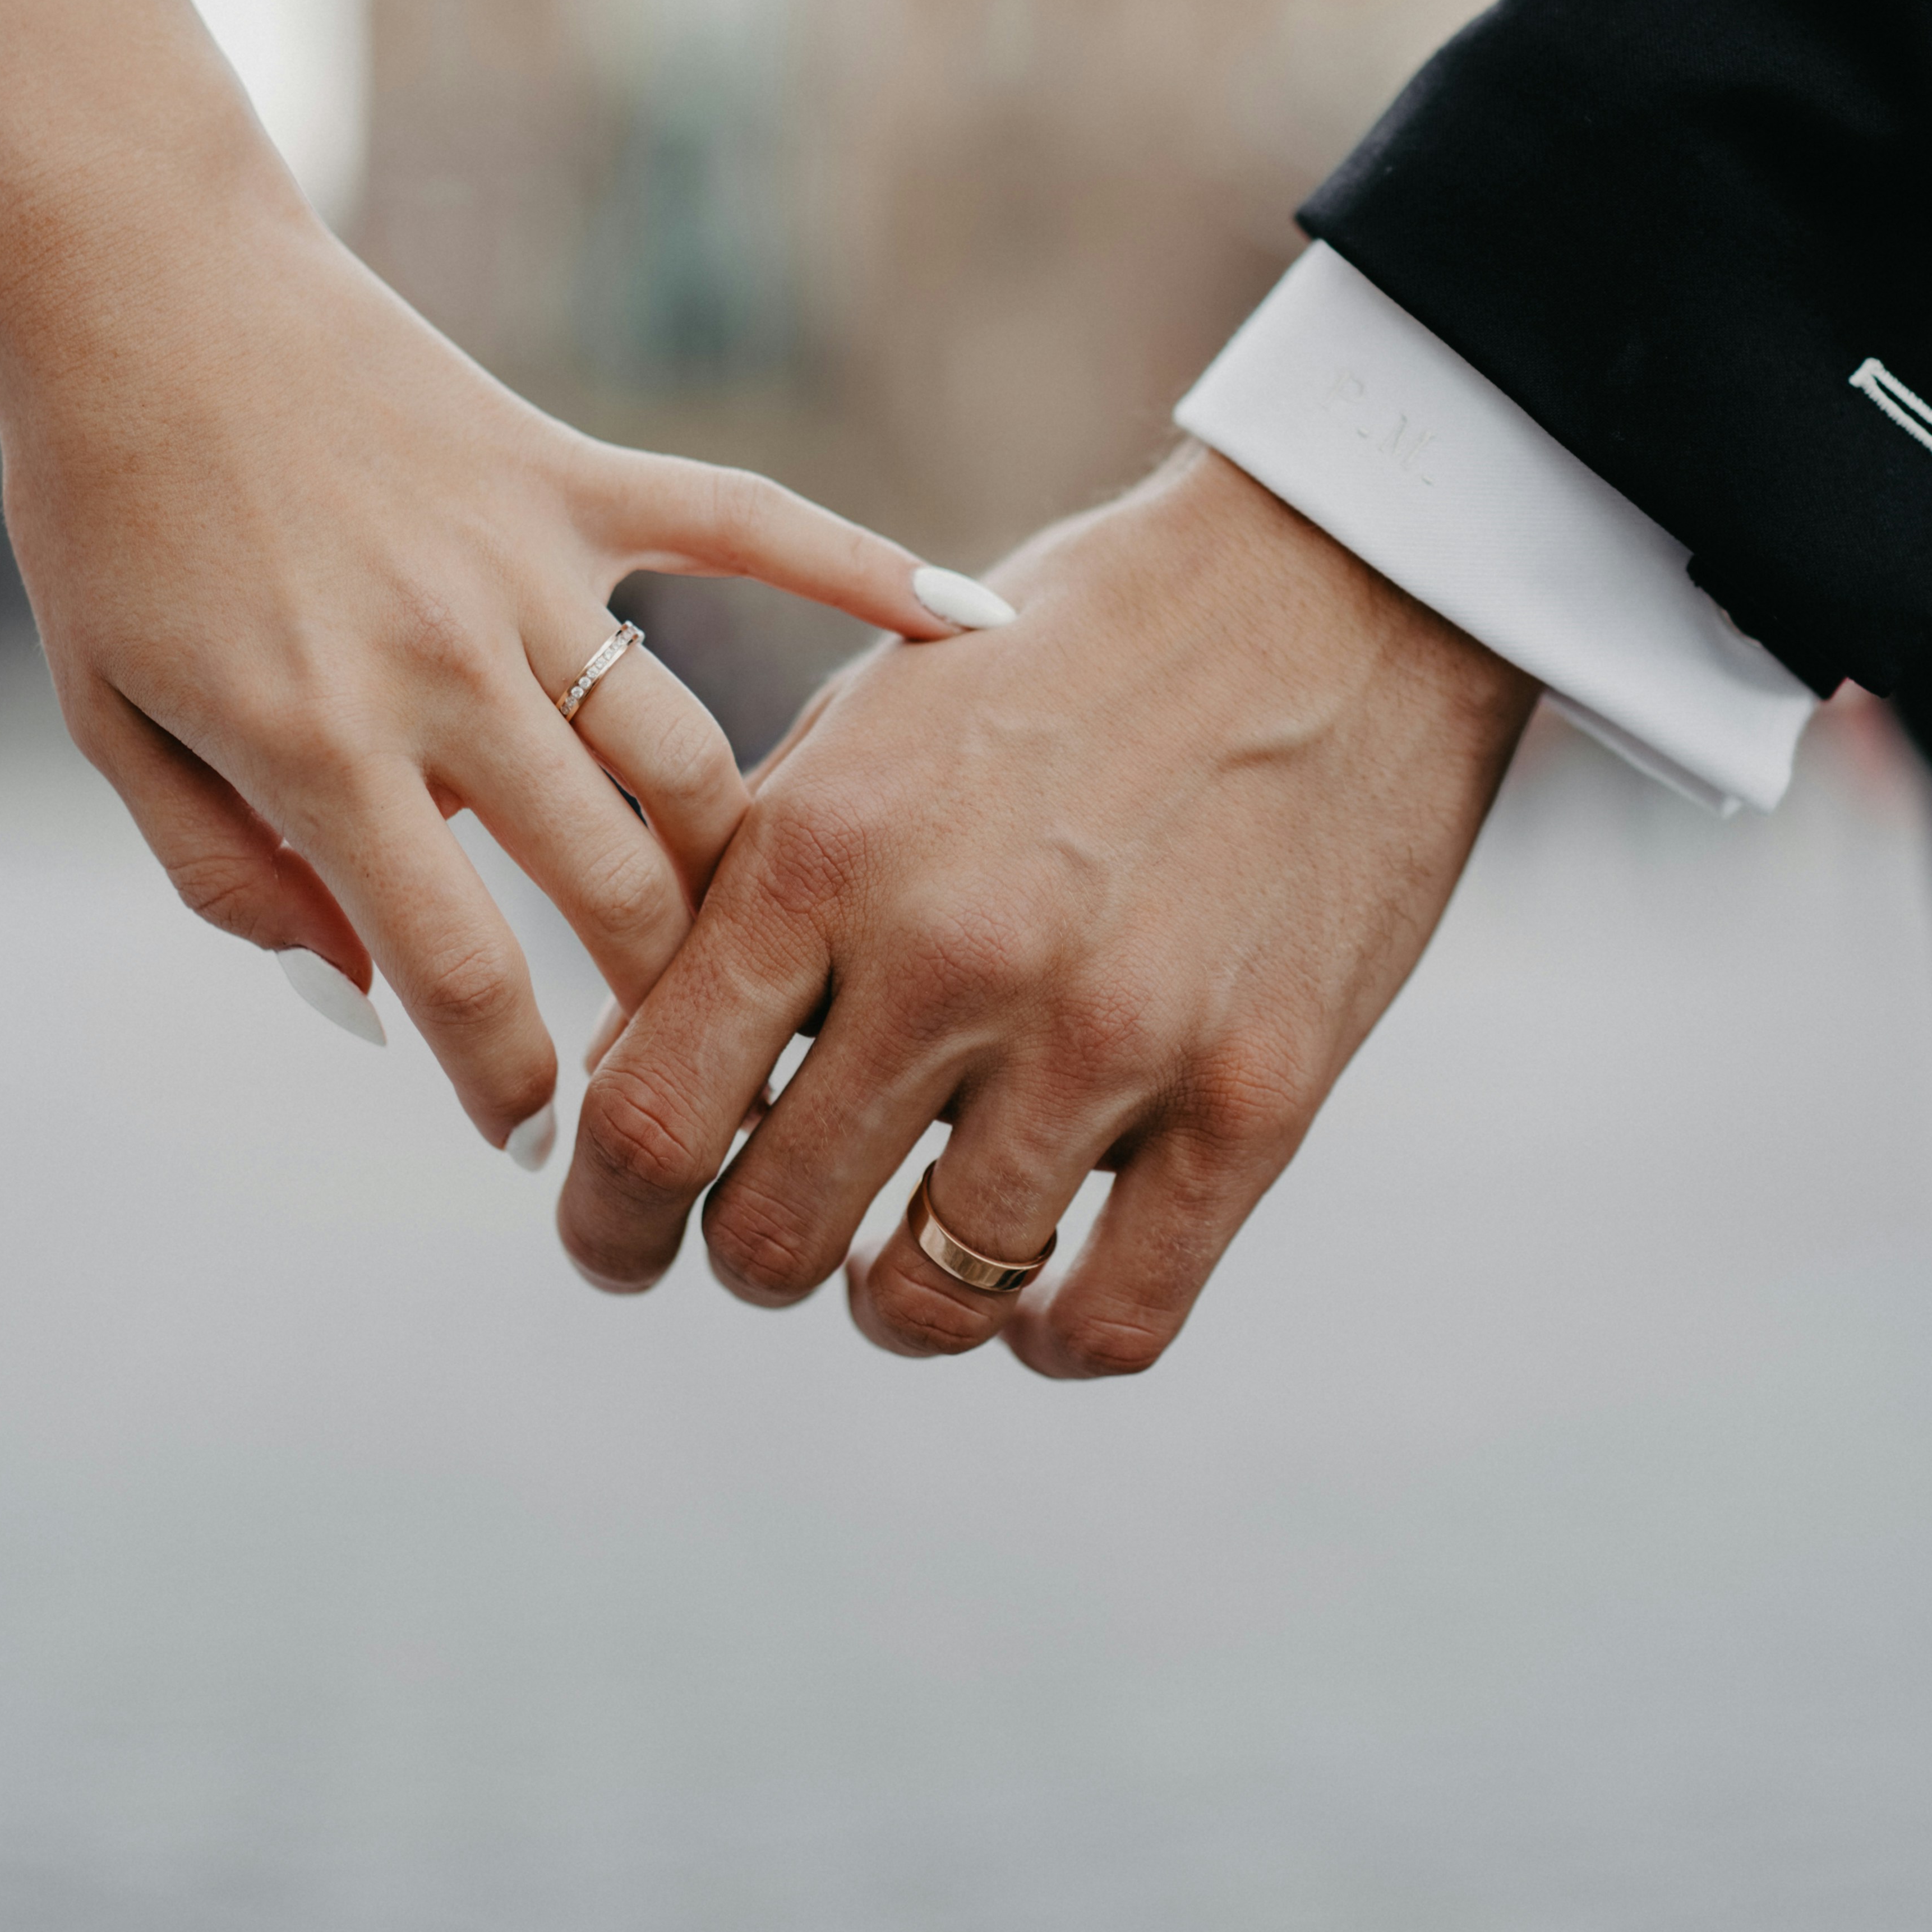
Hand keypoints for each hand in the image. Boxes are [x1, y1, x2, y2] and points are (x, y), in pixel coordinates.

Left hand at [0, 133, 952, 1159]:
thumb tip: (366, 1001)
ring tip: (762, 938)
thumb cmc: (110, 520)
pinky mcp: (572, 473)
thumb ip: (230, 880)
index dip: (511, 1085)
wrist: (143, 292)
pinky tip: (972, 627)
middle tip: (678, 1063)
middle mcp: (445, 665)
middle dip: (657, 1002)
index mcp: (321, 744)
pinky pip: (746, 525)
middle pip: (613, 883)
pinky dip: (862, 569)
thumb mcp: (119, 724)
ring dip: (732, 867)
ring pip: (688, 755)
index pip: (459, 971)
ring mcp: (526, 563)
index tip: (541, 1145)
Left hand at [558, 444, 1535, 1363]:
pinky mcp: (1256, 1095)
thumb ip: (741, 900)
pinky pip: (1116, 1317)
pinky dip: (1051, 1340)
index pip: (649, 1115)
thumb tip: (624, 1081)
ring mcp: (1113, 1033)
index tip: (613, 1240)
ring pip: (933, 1295)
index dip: (605, 1216)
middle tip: (769, 1237)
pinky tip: (1035, 1304)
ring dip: (894, 1305)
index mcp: (830, 847)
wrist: (1326, 591)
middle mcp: (956, 949)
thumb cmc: (1065, 659)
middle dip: (746, 1258)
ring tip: (901, 1268)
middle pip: (771, 1231)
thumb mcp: (865, 734)